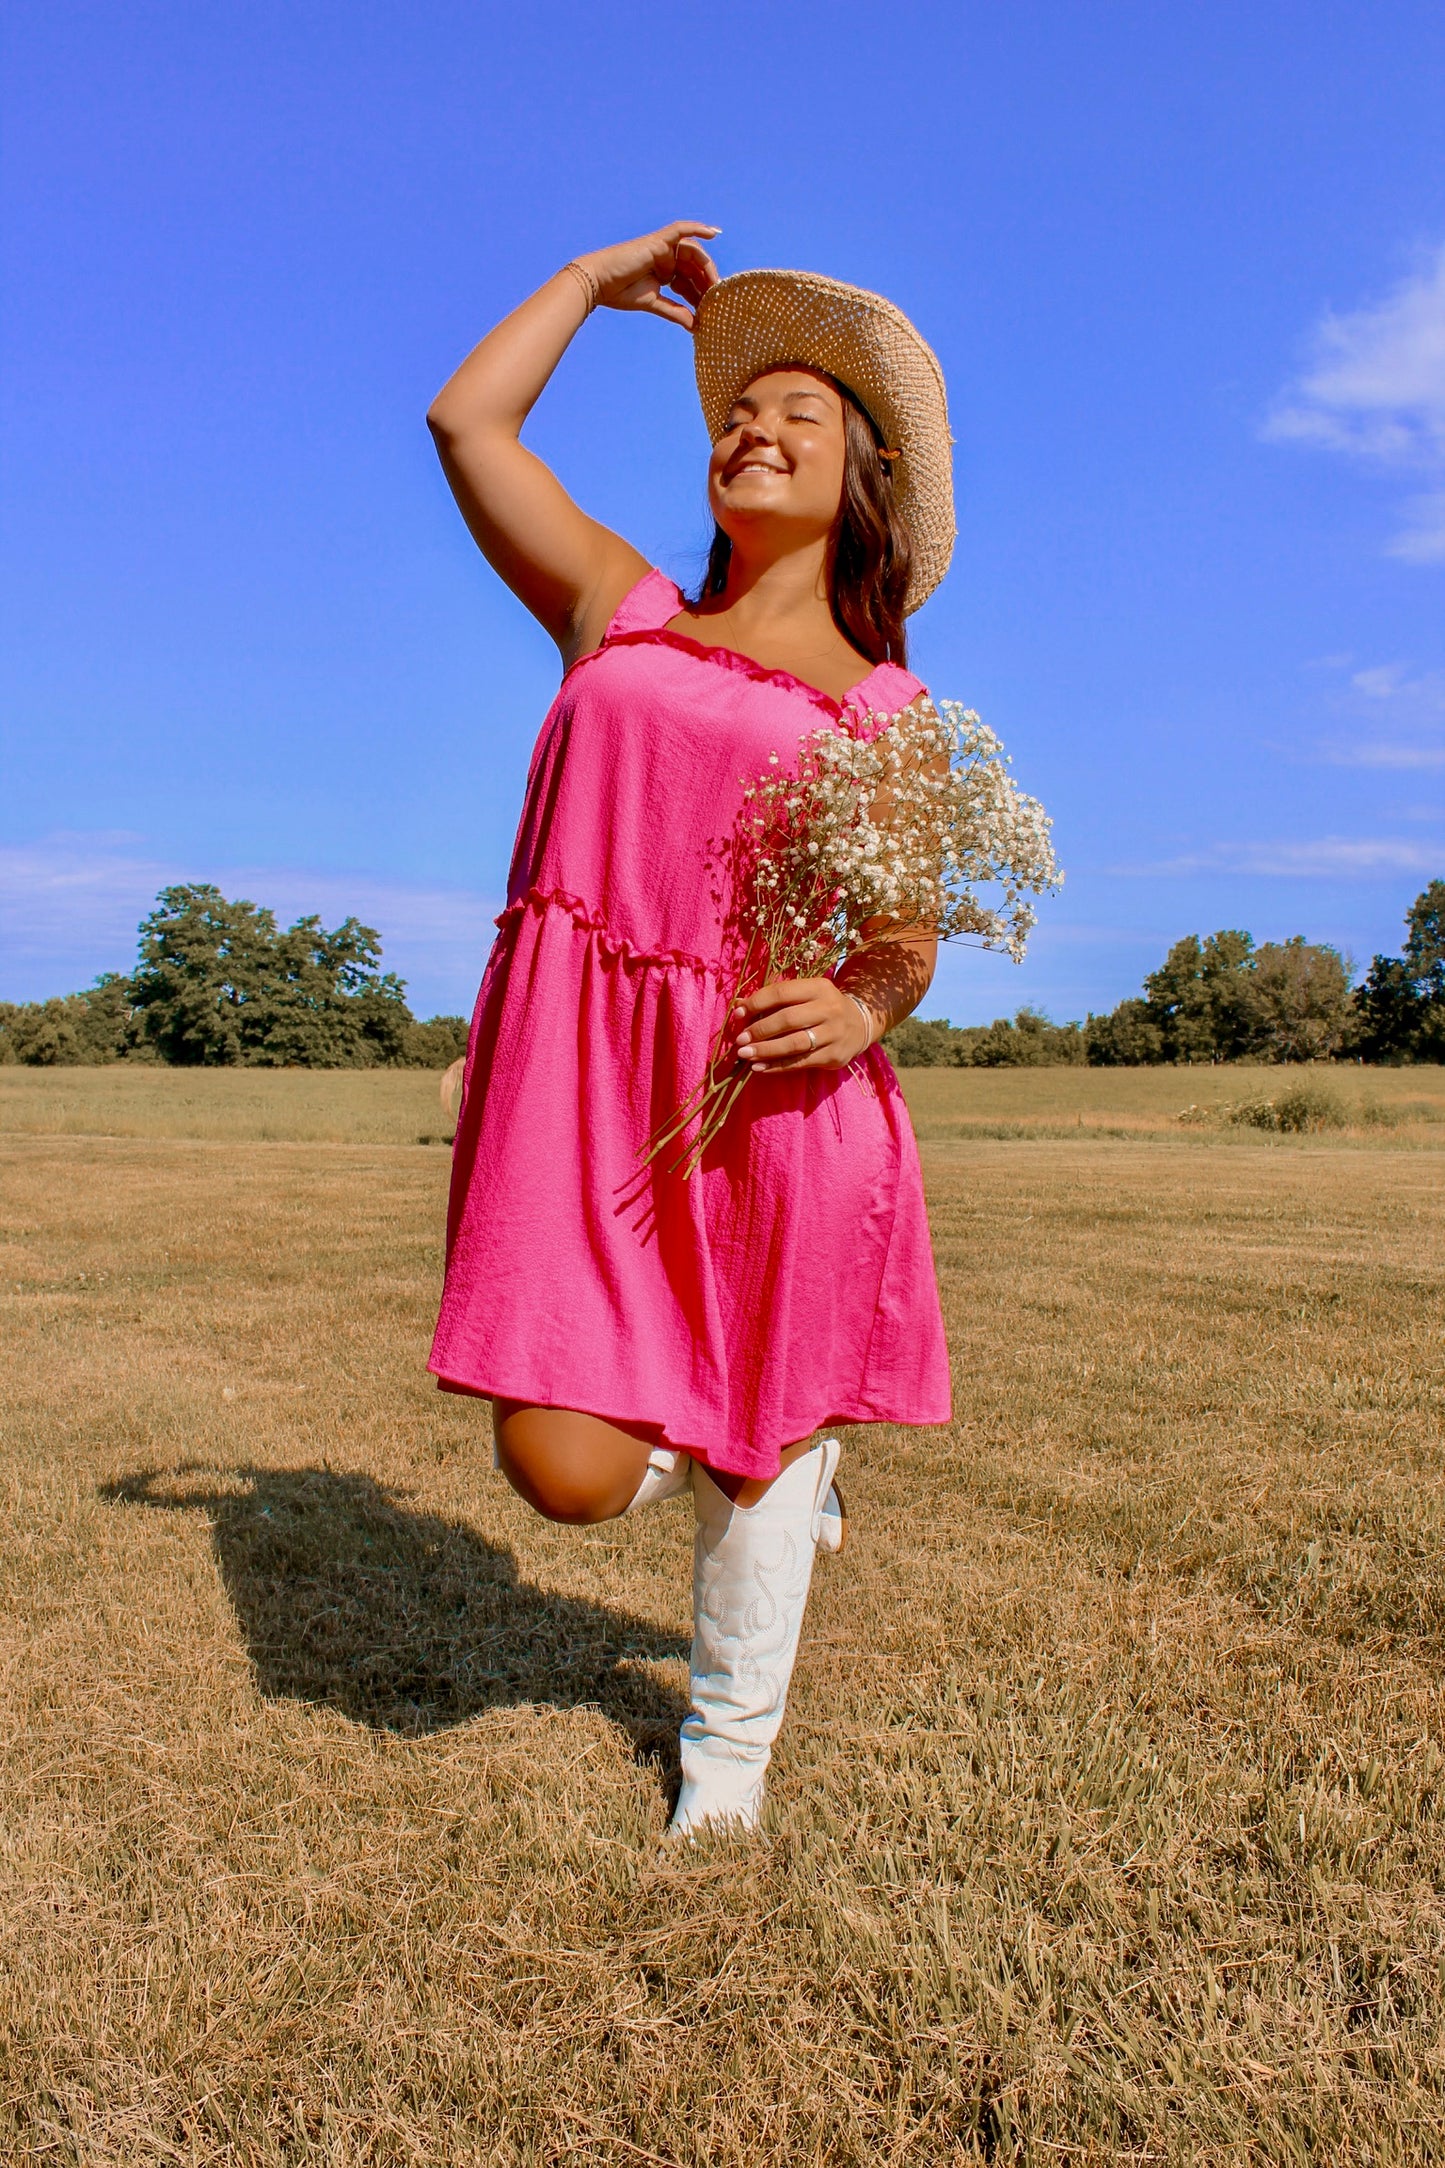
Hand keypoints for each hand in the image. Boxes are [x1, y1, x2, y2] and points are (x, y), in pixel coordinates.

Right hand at [575, 222, 720, 329]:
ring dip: (706, 266)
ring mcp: (663, 248)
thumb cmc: (620, 292)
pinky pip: (681, 229)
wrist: (599, 282)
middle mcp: (666, 258)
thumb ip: (674, 312)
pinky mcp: (658, 240)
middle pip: (695, 267)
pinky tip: (714, 233)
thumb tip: (695, 325)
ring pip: (693, 253)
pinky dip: (697, 227)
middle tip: (717, 299)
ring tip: (715, 283)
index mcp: (665, 273)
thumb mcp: (654, 303)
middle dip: (707, 283)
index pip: (690, 281)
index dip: (701, 295)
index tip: (711, 310)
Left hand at [728, 978, 877, 1073]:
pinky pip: (800, 1062)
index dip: (757, 1003)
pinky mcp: (834, 1056)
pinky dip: (777, 1066)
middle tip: (740, 1040)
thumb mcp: (805, 995)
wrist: (860, 1025)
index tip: (738, 1014)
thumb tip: (738, 1006)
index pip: (782, 993)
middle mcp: (829, 1009)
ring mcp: (834, 1034)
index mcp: (819, 988)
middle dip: (759, 1030)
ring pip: (794, 1043)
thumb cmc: (822, 1008)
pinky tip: (759, 1068)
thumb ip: (775, 999)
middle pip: (787, 1019)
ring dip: (766, 1050)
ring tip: (745, 1055)